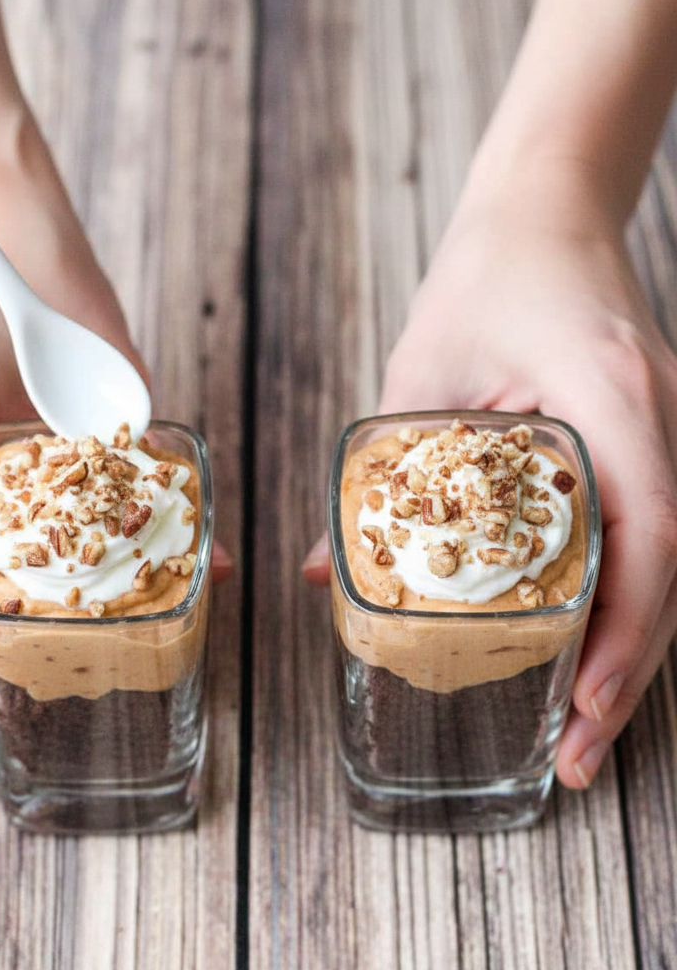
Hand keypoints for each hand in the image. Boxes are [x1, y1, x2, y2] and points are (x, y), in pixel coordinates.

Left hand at [304, 174, 676, 789]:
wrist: (547, 212)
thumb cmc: (481, 281)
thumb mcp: (417, 377)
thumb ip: (380, 479)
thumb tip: (326, 575)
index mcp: (609, 395)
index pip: (650, 532)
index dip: (626, 632)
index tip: (586, 704)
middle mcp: (659, 417)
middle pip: (673, 572)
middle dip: (630, 672)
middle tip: (578, 757)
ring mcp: (668, 429)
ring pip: (670, 565)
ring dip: (633, 650)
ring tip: (584, 730)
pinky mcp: (651, 441)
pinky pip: (652, 536)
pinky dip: (626, 604)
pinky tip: (591, 652)